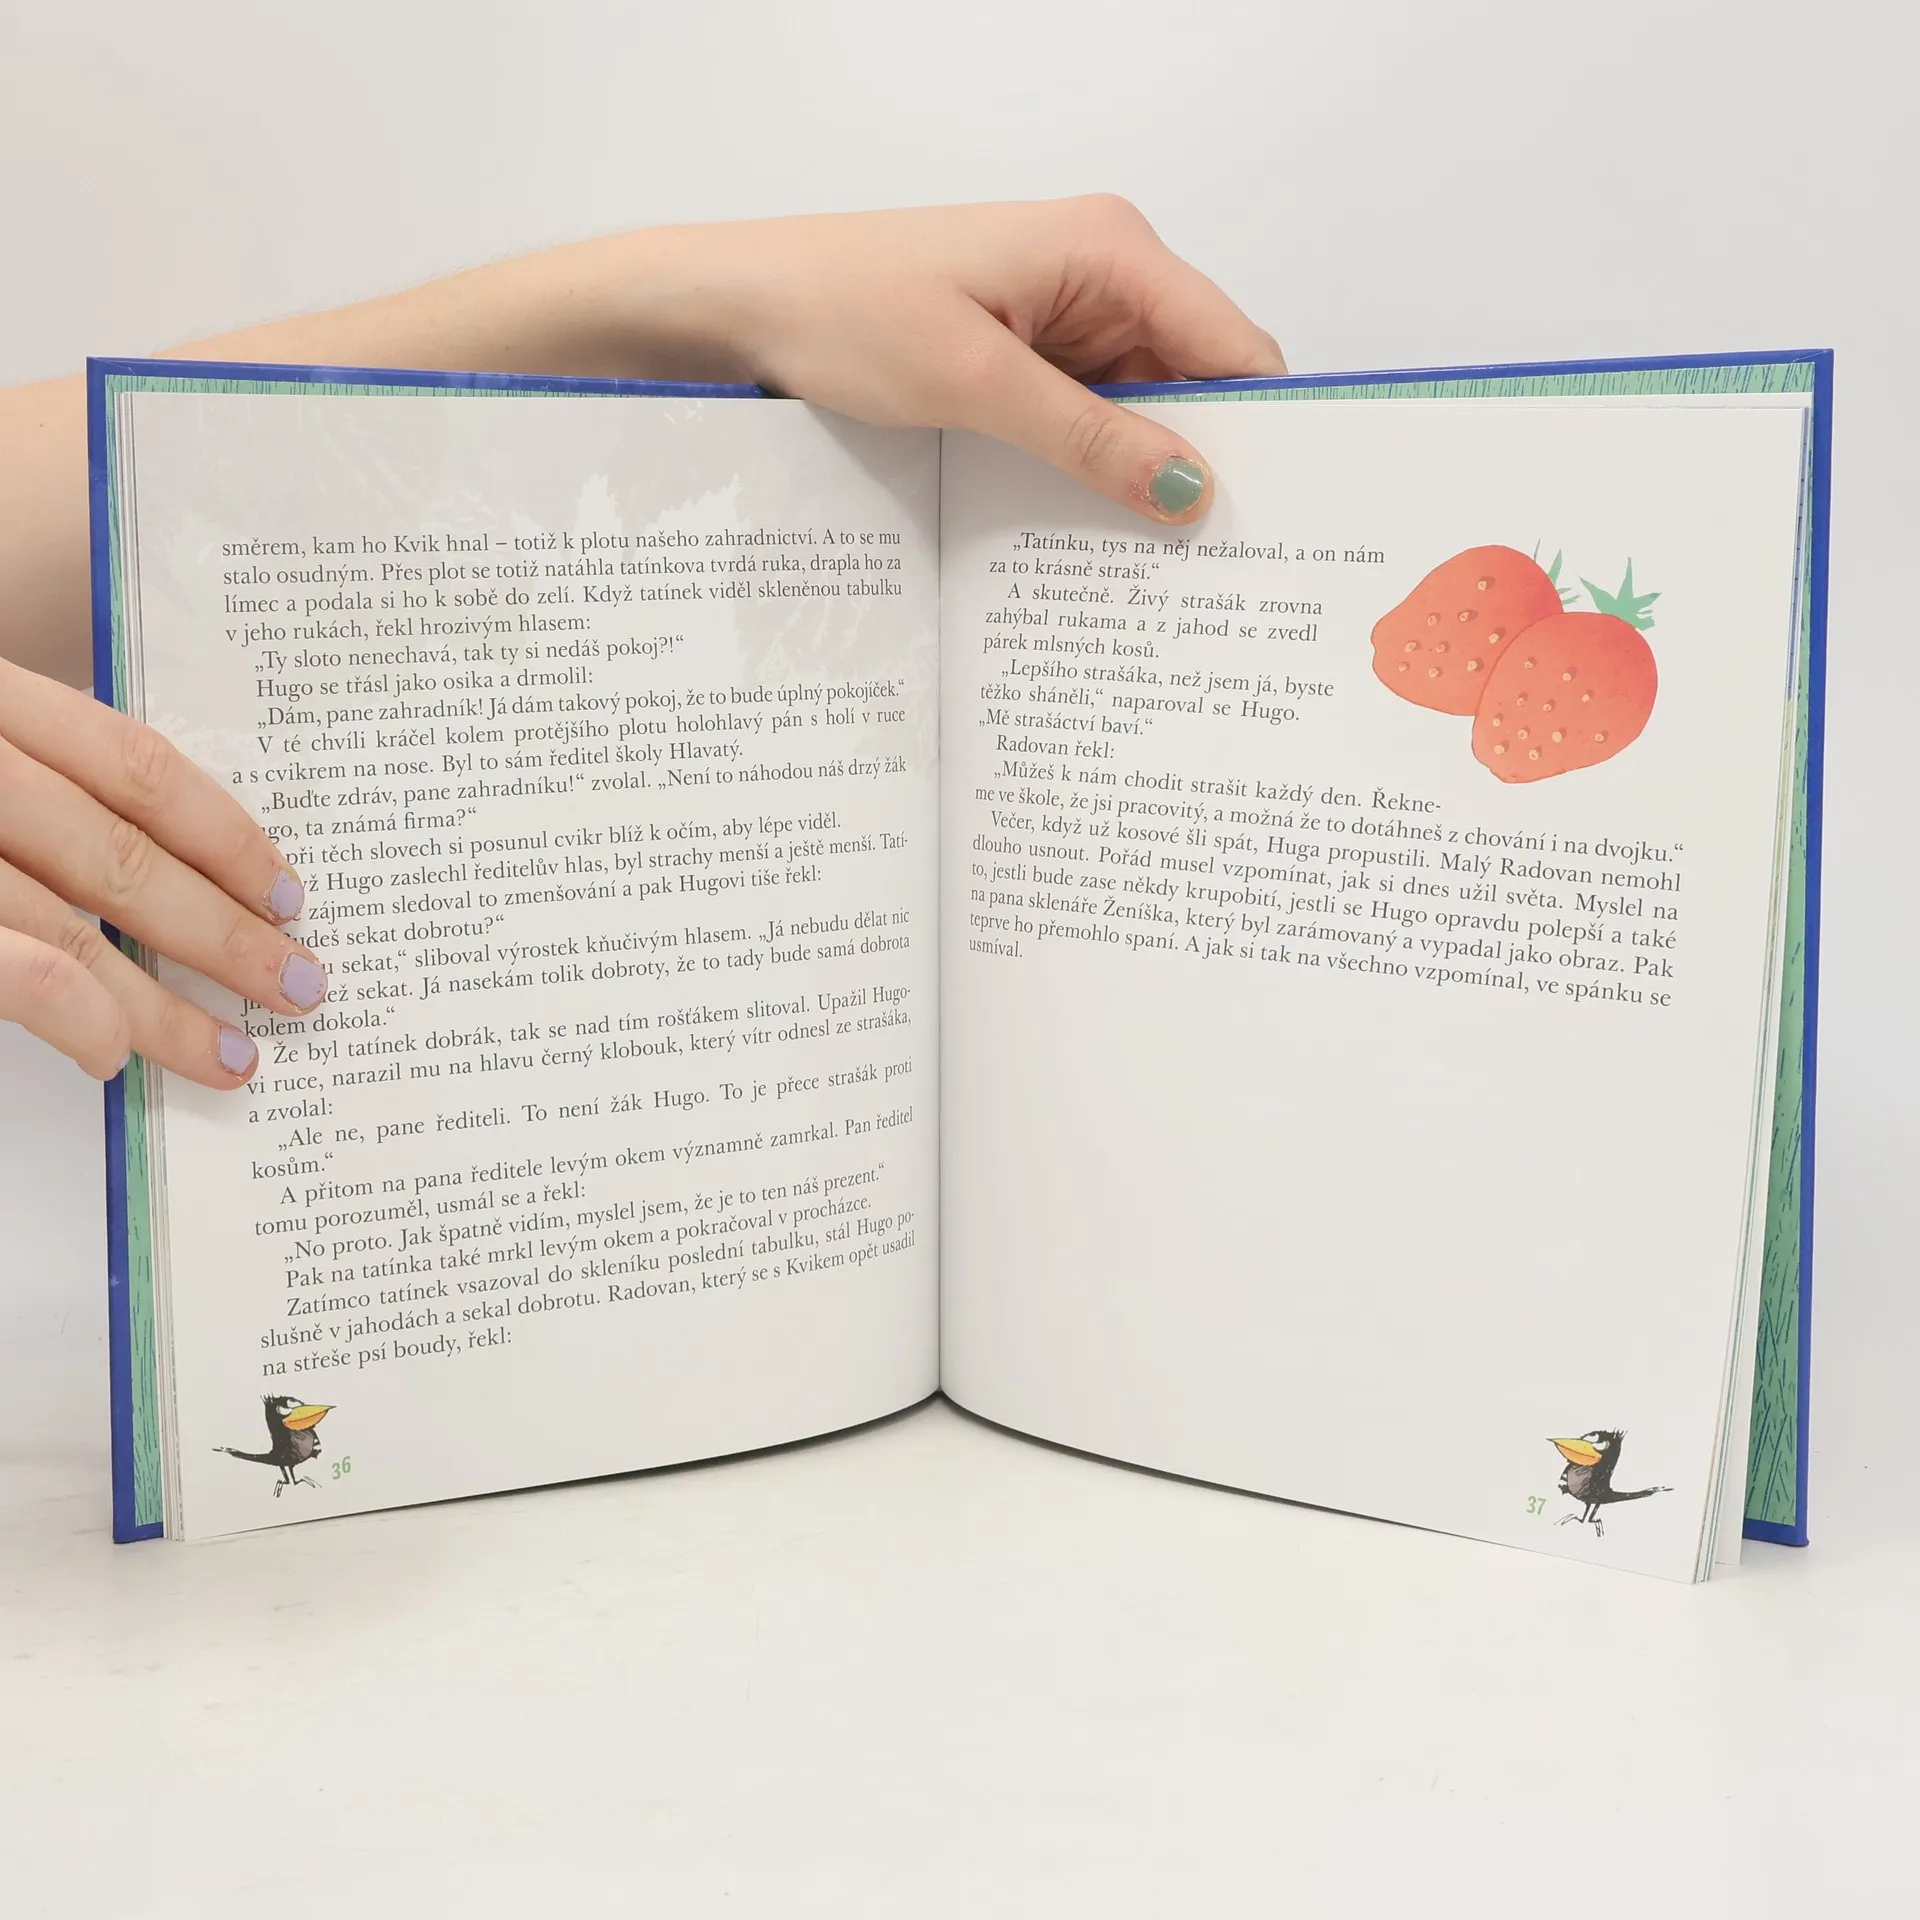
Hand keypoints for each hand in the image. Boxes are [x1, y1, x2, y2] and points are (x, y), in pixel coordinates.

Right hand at [0, 656, 323, 1084]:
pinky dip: (74, 1015)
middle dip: (226, 934)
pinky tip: (113, 1054)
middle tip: (302, 986)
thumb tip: (154, 863)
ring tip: (233, 1056)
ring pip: (74, 930)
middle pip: (124, 855)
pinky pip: (15, 968)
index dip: (225, 834)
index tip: (289, 893)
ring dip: (166, 1006)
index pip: (134, 764)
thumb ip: (41, 778)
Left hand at [674, 196, 1286, 521]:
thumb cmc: (845, 310)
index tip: (1266, 523)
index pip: (1232, 345)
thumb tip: (1189, 491)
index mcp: (1110, 249)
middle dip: (1200, 462)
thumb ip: (1089, 438)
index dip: (1261, 432)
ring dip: (1139, 472)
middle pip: (1198, 380)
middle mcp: (1104, 271)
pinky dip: (1093, 463)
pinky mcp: (1030, 348)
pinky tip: (1087, 524)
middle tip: (1205, 567)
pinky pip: (1090, 412)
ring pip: (1144, 406)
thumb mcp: (976, 386)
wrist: (745, 302)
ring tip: (1145, 562)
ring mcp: (1067, 311)